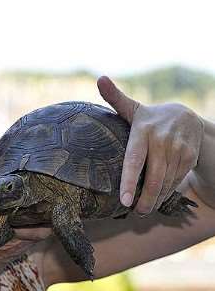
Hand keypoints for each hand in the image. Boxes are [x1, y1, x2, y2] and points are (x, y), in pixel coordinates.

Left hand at [97, 76, 203, 215]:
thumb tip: (100, 78)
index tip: (124, 201)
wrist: (187, 117)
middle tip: (136, 213)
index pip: (134, 160)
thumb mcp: (133, 108)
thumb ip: (115, 98)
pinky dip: (166, 193)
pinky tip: (158, 198)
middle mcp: (161, 141)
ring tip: (144, 209)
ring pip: (165, 182)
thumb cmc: (149, 118)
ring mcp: (178, 150)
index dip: (129, 181)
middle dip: (145, 200)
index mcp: (142, 131)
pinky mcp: (189, 158)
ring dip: (155, 199)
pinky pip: (176, 181)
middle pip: (152, 177)